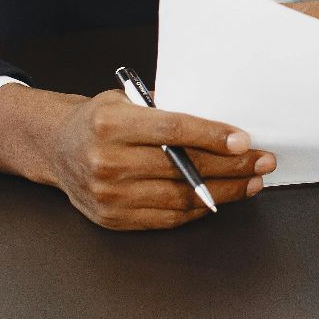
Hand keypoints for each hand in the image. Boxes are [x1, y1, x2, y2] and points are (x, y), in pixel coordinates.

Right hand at [0, 84, 274, 229]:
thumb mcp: (126, 100)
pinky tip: (221, 197)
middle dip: (231, 166)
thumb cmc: (99, 120)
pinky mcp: (112, 218)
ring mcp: (108, 194)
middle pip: (183, 167)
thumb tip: (221, 125)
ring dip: (224, 191)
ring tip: (251, 182)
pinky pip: (167, 217)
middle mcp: (106, 161)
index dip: (212, 136)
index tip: (244, 141)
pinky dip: (199, 209)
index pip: (173, 130)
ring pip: (180, 197)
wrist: (56, 148)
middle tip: (261, 161)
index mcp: (110, 124)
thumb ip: (165, 111)